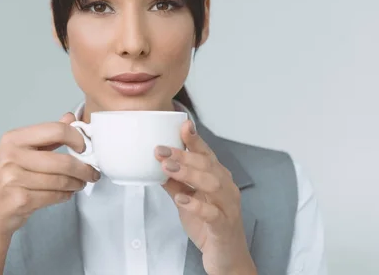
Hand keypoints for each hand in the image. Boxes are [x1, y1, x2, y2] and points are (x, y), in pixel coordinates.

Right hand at [0, 113, 100, 234]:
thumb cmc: (7, 180)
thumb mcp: (21, 152)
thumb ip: (47, 135)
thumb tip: (70, 117)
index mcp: (13, 138)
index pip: (55, 130)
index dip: (76, 138)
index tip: (84, 148)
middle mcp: (11, 156)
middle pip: (62, 160)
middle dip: (83, 169)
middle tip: (92, 173)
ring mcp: (13, 178)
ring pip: (61, 180)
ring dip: (76, 184)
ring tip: (80, 183)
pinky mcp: (19, 199)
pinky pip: (55, 196)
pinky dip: (66, 195)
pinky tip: (66, 193)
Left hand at [154, 120, 256, 274]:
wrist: (227, 259)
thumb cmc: (209, 227)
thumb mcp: (188, 201)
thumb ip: (175, 183)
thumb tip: (157, 165)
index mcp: (218, 179)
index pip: (206, 154)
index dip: (195, 140)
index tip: (183, 125)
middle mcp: (226, 188)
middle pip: (207, 165)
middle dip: (183, 155)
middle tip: (161, 149)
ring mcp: (227, 207)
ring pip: (211, 183)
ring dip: (188, 173)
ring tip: (167, 168)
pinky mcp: (224, 227)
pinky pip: (212, 213)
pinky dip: (196, 204)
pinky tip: (181, 199)